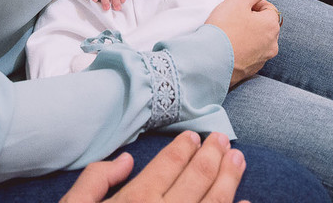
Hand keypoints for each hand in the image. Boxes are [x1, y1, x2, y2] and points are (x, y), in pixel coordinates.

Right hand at [60, 131, 247, 202]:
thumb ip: (95, 181)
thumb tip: (126, 161)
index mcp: (135, 200)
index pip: (168, 165)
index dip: (183, 148)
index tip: (194, 136)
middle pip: (197, 178)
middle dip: (212, 155)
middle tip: (222, 139)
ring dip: (229, 179)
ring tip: (238, 160)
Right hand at [205, 0, 279, 85]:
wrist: (210, 62)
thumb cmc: (223, 29)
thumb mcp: (238, 0)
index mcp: (272, 25)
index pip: (268, 7)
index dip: (252, 3)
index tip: (238, 5)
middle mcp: (272, 44)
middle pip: (263, 24)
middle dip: (250, 19)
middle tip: (231, 17)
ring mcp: (262, 59)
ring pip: (257, 40)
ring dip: (246, 34)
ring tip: (228, 32)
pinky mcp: (250, 70)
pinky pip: (248, 54)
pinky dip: (241, 49)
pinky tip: (227, 46)